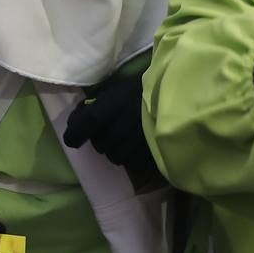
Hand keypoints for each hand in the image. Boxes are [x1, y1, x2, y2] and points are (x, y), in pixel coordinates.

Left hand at [63, 72, 161, 189]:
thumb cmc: (147, 88)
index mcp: (114, 104)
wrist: (182, 96)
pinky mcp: (152, 155)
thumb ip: (101, 101)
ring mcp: (138, 142)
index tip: (71, 139)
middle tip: (106, 133)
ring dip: (115, 150)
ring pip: (115, 156)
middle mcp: (123, 124)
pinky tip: (137, 149)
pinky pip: (133, 164)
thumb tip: (80, 116)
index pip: (86, 123)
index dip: (75, 133)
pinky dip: (131, 159)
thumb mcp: (120, 87)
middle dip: (99, 140)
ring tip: (123, 142)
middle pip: (100, 144)